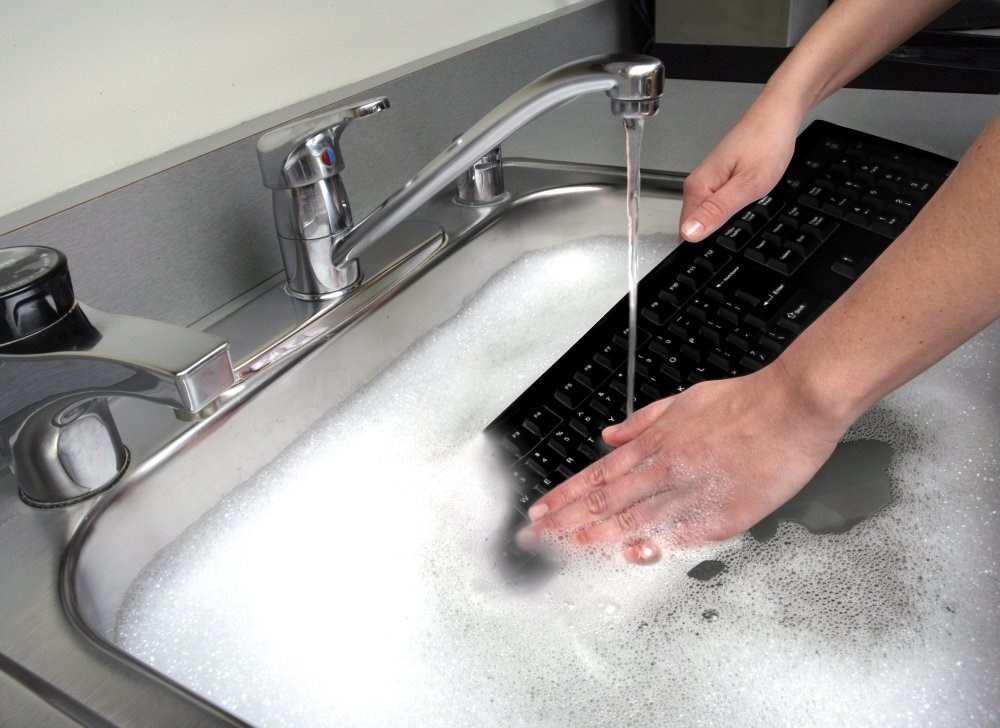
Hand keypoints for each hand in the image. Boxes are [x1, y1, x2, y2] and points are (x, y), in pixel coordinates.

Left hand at [516, 363, 847, 563]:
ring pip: (635, 520)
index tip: (540, 512)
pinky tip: (631, 556)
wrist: (793, 406)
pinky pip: (682, 535)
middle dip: (566, 522)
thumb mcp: (682, 401)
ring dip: (597, 537)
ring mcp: (693, 495)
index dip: (565, 497)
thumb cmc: (744, 402)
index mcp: (655, 444)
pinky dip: (654, 546)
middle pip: (606, 502)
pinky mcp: (724, 516)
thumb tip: (609, 438)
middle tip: (536, 537)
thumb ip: (641, 423)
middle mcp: (666, 470)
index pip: (596, 477)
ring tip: (567, 549)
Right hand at [679, 101, 800, 241]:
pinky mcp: (717, 178)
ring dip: (721, 226)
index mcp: (699, 187)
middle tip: (740, 234)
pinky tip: (743, 210)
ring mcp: (707, 181)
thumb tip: (688, 233)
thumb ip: (717, 211)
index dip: (702, 247)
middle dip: (712, 238)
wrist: (778, 115)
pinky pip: (714, 205)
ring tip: (744, 221)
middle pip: (694, 226)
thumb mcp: (747, 185)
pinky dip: (727, 213)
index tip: (722, 250)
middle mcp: (697, 184)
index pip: (685, 232)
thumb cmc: (767, 143)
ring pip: (705, 216)